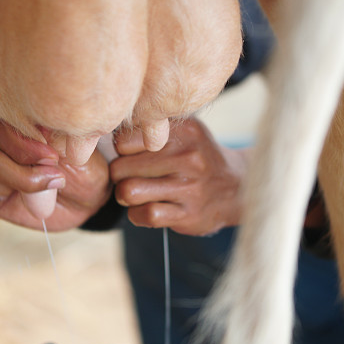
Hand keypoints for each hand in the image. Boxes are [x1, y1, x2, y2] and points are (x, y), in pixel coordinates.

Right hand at [0, 117, 111, 231]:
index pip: (0, 129)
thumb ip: (56, 139)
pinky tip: (7, 200)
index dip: (24, 148)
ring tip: (30, 193)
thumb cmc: (84, 170)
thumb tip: (39, 133)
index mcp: (19, 125)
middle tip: (53, 179)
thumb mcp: (78, 152)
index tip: (54, 158)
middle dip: (21, 174)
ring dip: (1, 186)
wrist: (87, 200)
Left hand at [110, 117, 248, 235]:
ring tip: (134, 193)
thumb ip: (152, 129)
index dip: (120, 151)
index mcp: (183, 132)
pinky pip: (145, 214)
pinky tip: (145, 209)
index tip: (129, 155)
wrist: (235, 187)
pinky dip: (137, 215)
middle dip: (118, 175)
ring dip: (125, 196)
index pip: (124, 140)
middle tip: (128, 177)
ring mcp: (189, 187)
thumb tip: (107, 134)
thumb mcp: (184, 132)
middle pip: (121, 167)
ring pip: (129, 191)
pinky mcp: (188, 214)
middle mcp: (188, 157)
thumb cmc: (197, 157)